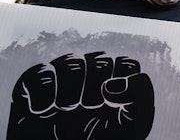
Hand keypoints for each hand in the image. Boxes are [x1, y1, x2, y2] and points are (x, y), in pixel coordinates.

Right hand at [7, 52, 154, 138]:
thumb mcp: (131, 126)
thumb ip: (139, 96)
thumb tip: (113, 84)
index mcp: (116, 79)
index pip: (126, 64)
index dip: (122, 87)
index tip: (112, 108)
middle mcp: (90, 73)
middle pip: (100, 59)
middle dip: (96, 88)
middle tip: (88, 109)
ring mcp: (62, 77)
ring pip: (72, 61)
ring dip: (72, 89)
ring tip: (67, 110)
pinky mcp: (33, 86)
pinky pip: (40, 73)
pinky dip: (44, 93)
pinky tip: (44, 111)